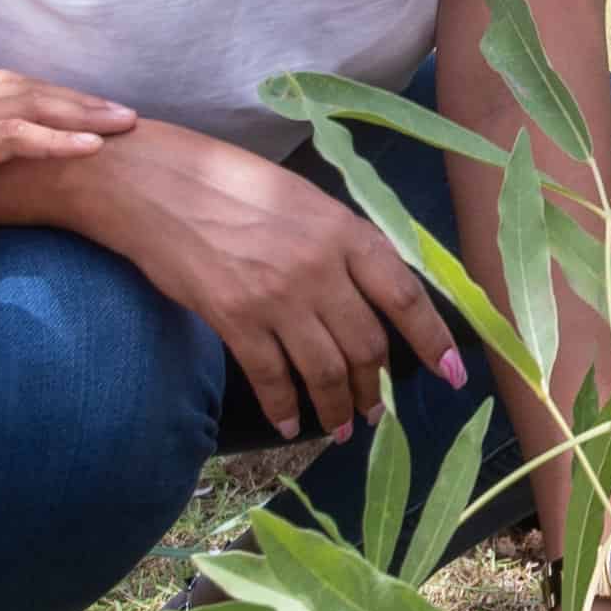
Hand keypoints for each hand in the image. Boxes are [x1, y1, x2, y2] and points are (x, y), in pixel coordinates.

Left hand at [0, 71, 134, 261]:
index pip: (8, 134)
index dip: (53, 140)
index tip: (96, 148)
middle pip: (26, 100)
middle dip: (80, 109)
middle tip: (130, 121)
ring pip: (21, 86)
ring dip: (70, 95)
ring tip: (116, 110)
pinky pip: (8, 83)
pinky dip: (45, 88)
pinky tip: (69, 100)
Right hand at [106, 127, 465, 437]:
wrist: (157, 185)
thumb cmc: (231, 185)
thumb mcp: (303, 201)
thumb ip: (342, 245)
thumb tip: (376, 293)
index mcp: (344, 230)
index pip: (404, 295)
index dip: (433, 341)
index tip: (453, 375)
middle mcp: (319, 266)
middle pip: (366, 345)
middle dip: (376, 388)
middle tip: (377, 410)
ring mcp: (277, 295)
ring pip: (325, 370)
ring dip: (338, 407)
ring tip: (341, 426)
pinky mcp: (235, 318)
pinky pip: (273, 378)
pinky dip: (285, 408)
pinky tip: (289, 423)